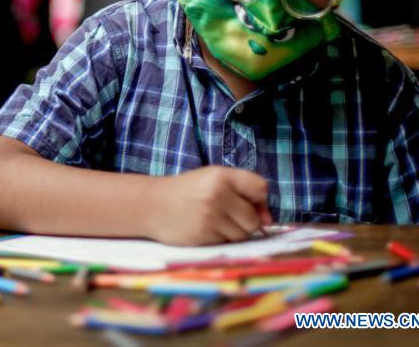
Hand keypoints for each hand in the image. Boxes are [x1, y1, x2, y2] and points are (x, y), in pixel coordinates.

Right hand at [145, 166, 272, 244]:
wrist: (151, 205)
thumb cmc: (186, 192)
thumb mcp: (211, 180)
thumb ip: (241, 192)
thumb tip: (268, 220)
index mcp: (221, 176)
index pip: (260, 187)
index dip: (258, 199)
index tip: (248, 202)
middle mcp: (217, 194)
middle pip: (253, 218)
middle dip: (244, 221)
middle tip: (224, 215)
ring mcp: (210, 216)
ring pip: (242, 234)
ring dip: (233, 232)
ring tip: (213, 222)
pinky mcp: (203, 235)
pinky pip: (227, 243)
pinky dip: (220, 239)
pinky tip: (204, 230)